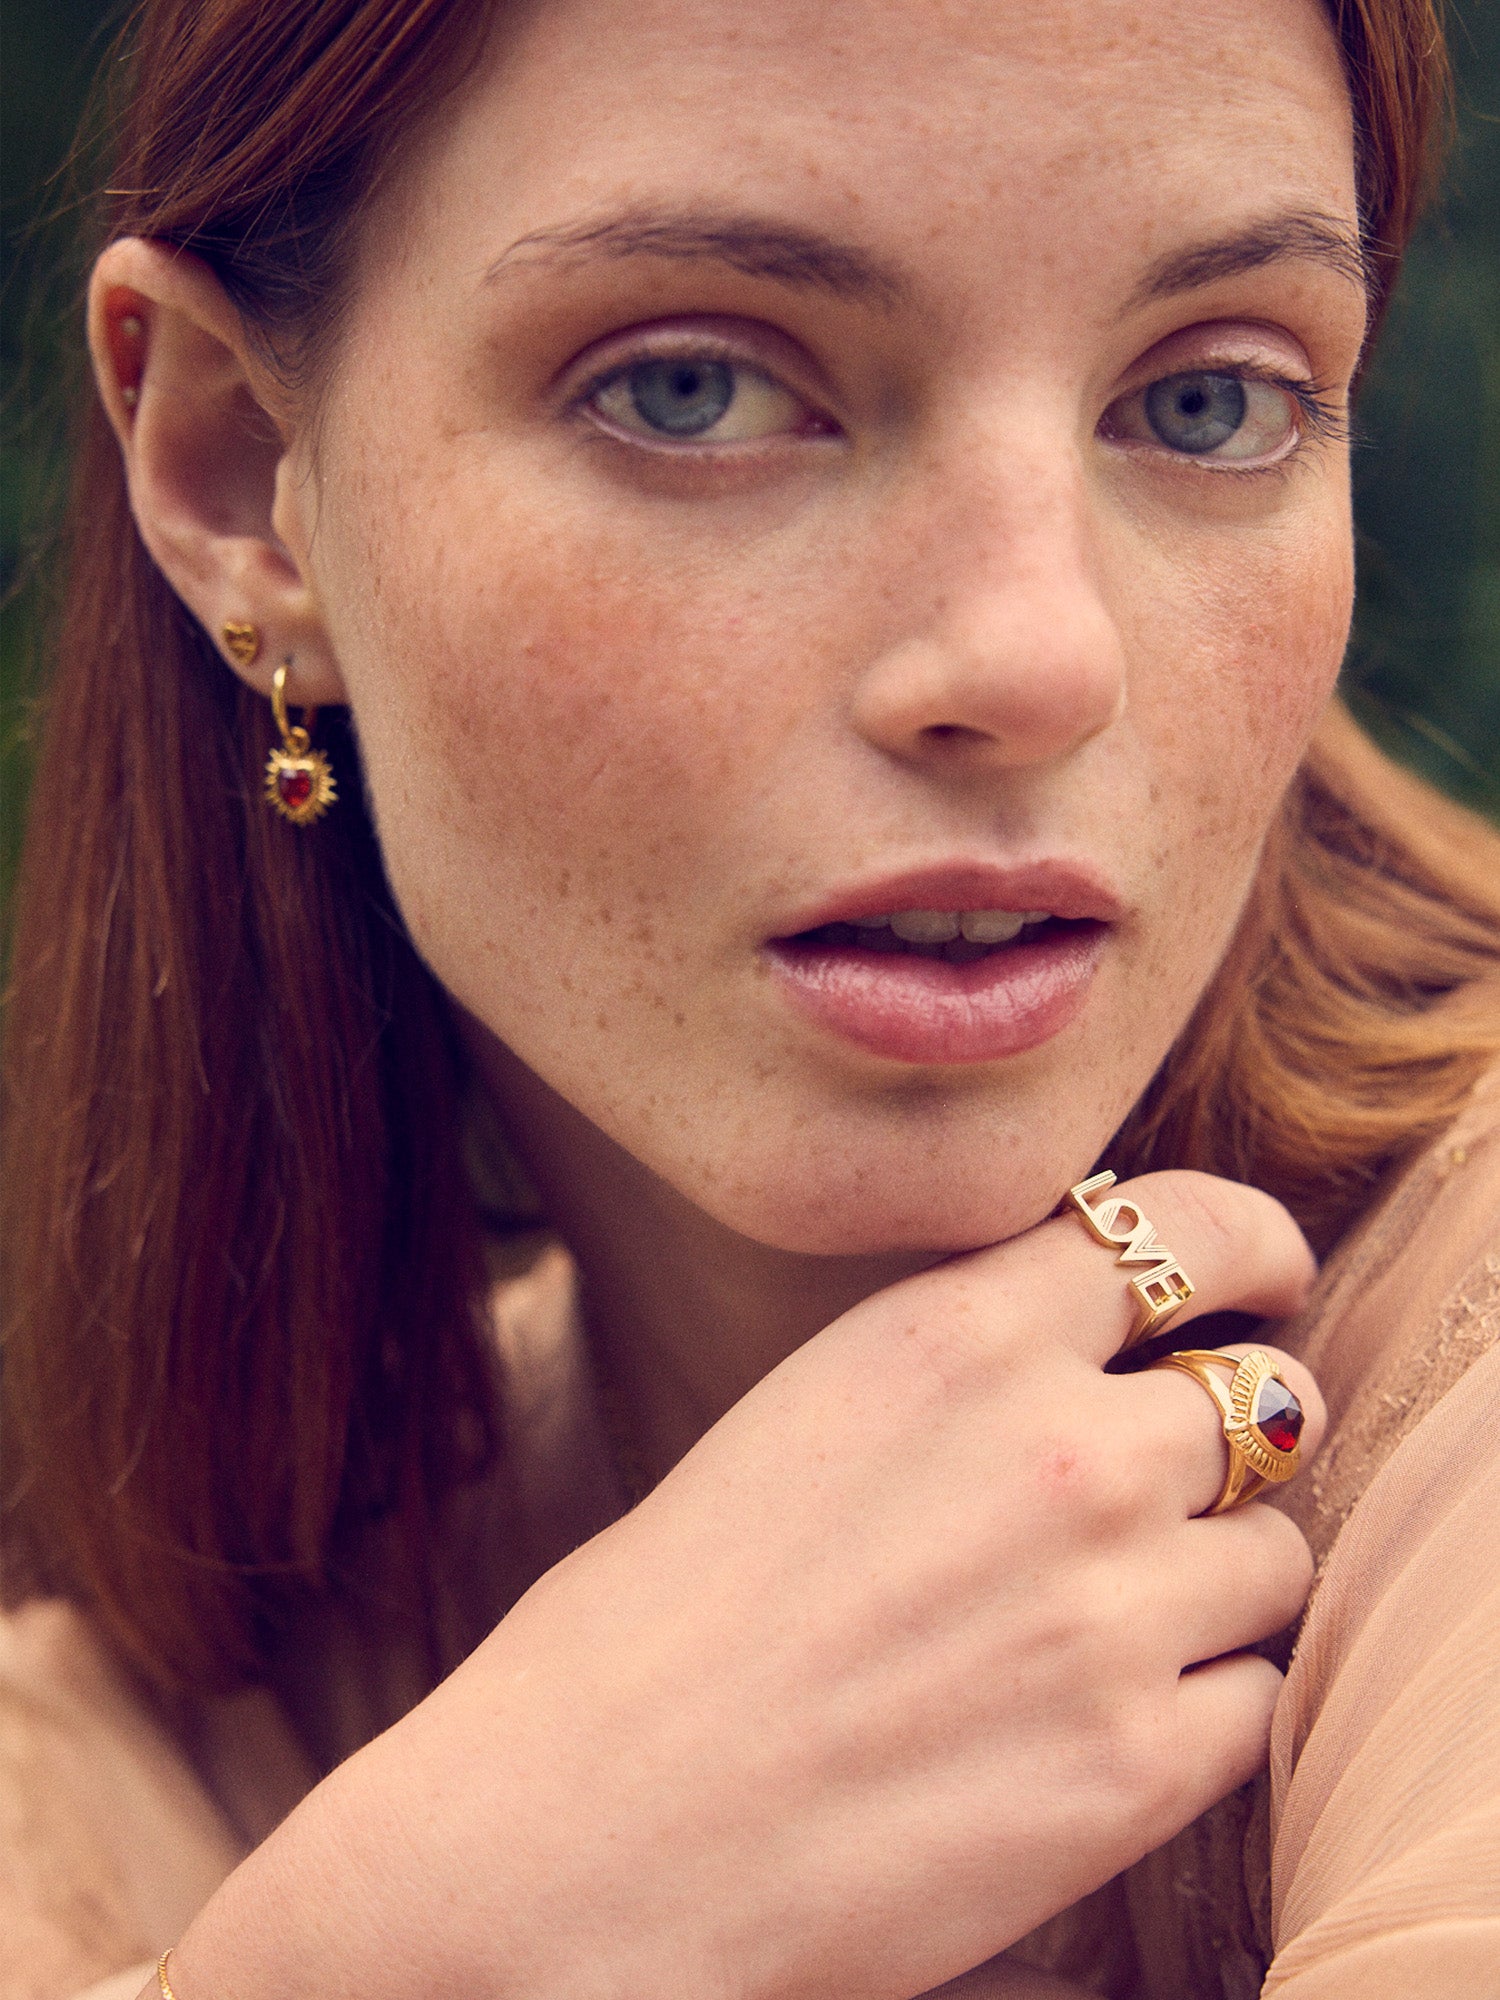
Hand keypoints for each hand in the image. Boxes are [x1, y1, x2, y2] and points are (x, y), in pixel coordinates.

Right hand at [169, 1172, 1321, 1999]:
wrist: (595, 1836)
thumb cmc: (657, 1627)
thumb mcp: (805, 1417)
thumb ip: (964, 1376)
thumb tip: (1071, 1366)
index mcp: (958, 1339)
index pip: (1194, 1232)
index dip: (1253, 1250)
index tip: (1262, 1280)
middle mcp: (1063, 1454)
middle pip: (1261, 1397)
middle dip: (1229, 1431)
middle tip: (1175, 1475)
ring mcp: (1114, 1613)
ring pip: (1274, 1553)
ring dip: (1214, 1575)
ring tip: (1107, 1619)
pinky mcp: (1137, 1768)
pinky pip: (1254, 1696)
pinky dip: (1202, 1700)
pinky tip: (1098, 1717)